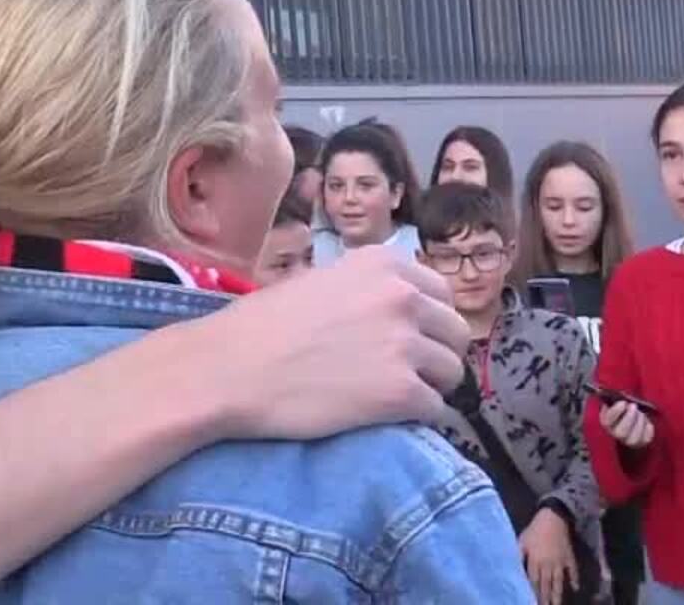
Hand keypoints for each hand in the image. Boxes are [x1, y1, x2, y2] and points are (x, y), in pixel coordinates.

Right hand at [193, 246, 468, 438]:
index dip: (427, 321)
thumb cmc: (258, 326)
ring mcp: (404, 344)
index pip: (440, 293)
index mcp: (382, 264)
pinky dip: (416, 418)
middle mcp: (402, 297)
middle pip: (455, 333)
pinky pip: (436, 409)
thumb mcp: (317, 282)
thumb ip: (361, 288)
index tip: (411, 339)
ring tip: (393, 398)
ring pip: (451, 373)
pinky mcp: (401, 392)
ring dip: (429, 387)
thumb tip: (390, 307)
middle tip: (405, 373)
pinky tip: (385, 418)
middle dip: (435, 354)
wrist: (228, 369)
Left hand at [518, 507, 577, 604]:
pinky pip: (573, 572)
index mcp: (534, 560)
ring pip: (558, 582)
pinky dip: (574, 580)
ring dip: (558, 595)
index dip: (533, 593)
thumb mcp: (521, 541)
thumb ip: (517, 555)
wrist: (554, 518)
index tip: (532, 602)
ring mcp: (560, 563)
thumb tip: (512, 568)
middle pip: (546, 585)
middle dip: (545, 599)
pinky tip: (575, 589)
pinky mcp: (570, 558)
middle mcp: (548, 564)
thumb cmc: (534, 530)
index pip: (533, 581)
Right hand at [598, 399, 654, 447]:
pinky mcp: (642, 442)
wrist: (632, 420)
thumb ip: (614, 400)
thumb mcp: (616, 403)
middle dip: (629, 416)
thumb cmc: (623, 409)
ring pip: (635, 435)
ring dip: (639, 421)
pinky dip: (648, 426)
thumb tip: (618, 396)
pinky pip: (647, 436)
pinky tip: (646, 421)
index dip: (616, 411)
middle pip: (622, 431)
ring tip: (640, 413)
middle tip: (634, 406)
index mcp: (607, 423)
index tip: (623, 403)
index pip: (608, 421)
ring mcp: (629, 441)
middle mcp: (616, 435)